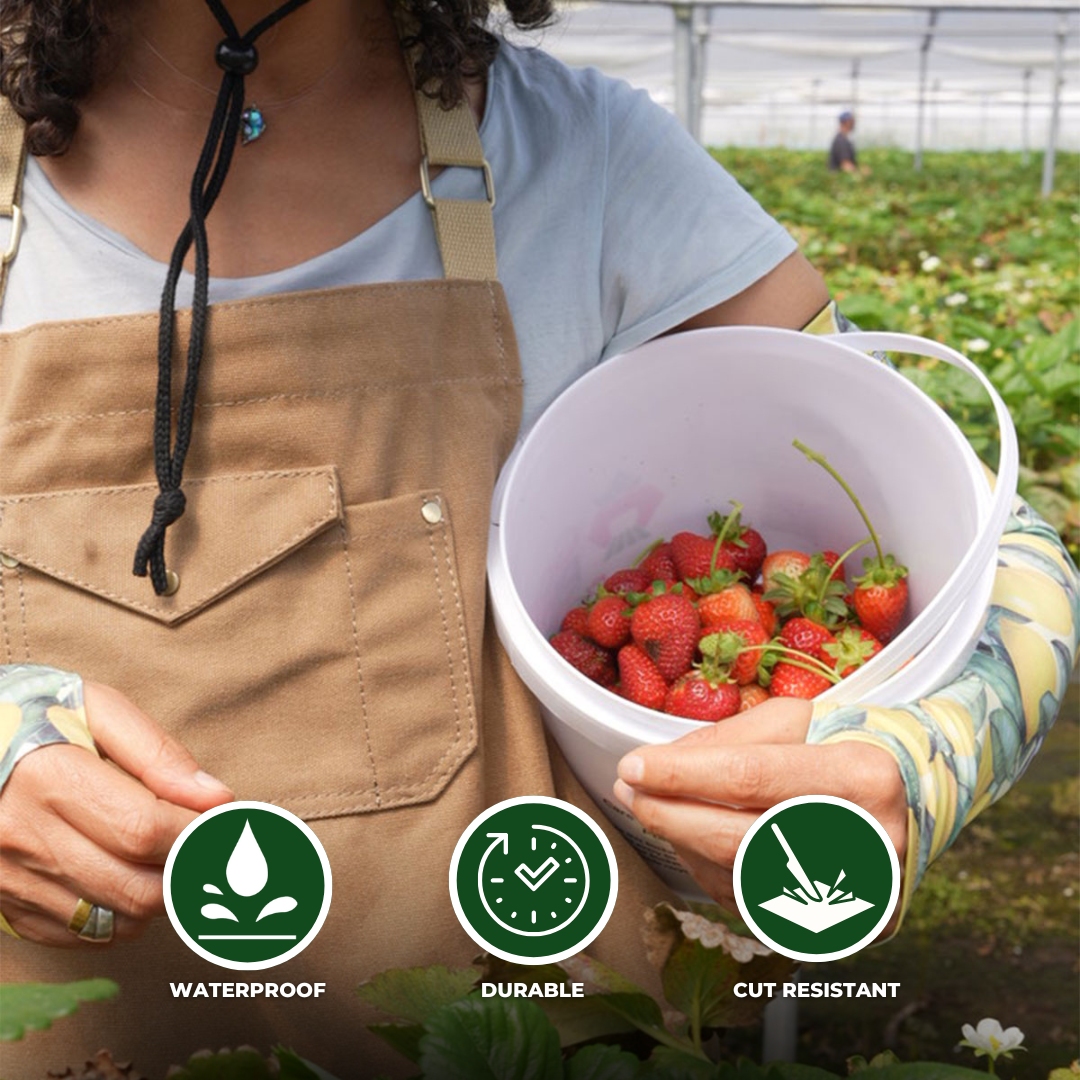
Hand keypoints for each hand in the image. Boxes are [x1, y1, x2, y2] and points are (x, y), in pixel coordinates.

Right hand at [0, 681, 232, 945]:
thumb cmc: (33, 715)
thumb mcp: (94, 707)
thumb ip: (157, 752)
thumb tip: (216, 798)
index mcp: (47, 777)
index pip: (144, 829)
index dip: (198, 832)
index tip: (227, 822)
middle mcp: (21, 837)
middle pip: (135, 886)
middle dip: (187, 870)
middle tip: (207, 843)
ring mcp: (9, 879)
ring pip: (116, 919)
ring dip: (161, 897)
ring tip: (170, 855)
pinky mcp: (5, 906)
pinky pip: (83, 935)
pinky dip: (123, 915)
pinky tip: (130, 875)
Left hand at [612, 698, 906, 916]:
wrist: (921, 797)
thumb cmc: (850, 744)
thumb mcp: (797, 719)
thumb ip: (726, 739)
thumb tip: (657, 763)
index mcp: (860, 775)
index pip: (752, 778)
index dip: (684, 775)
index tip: (632, 766)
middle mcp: (864, 842)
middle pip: (739, 838)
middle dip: (669, 815)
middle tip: (628, 791)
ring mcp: (854, 895)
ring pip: (738, 877)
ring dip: (681, 844)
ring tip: (652, 808)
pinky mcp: (840, 926)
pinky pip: (751, 903)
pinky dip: (710, 872)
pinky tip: (691, 841)